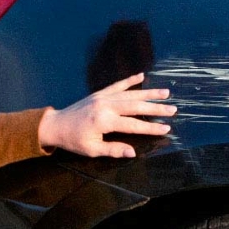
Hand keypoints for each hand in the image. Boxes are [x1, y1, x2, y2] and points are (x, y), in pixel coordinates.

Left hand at [37, 73, 175, 157]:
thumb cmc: (73, 140)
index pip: (133, 125)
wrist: (55, 125)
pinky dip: (130, 80)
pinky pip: (117, 85)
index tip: (166, 128)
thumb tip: (133, 152)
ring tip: (166, 92)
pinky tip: (142, 76)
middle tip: (173, 109)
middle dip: (155, 108)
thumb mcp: (92, 149)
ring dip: (149, 93)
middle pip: (135, 106)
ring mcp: (102, 97)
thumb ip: (113, 150)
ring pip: (130, 93)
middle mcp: (105, 106)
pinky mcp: (99, 93)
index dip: (150, 128)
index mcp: (104, 121)